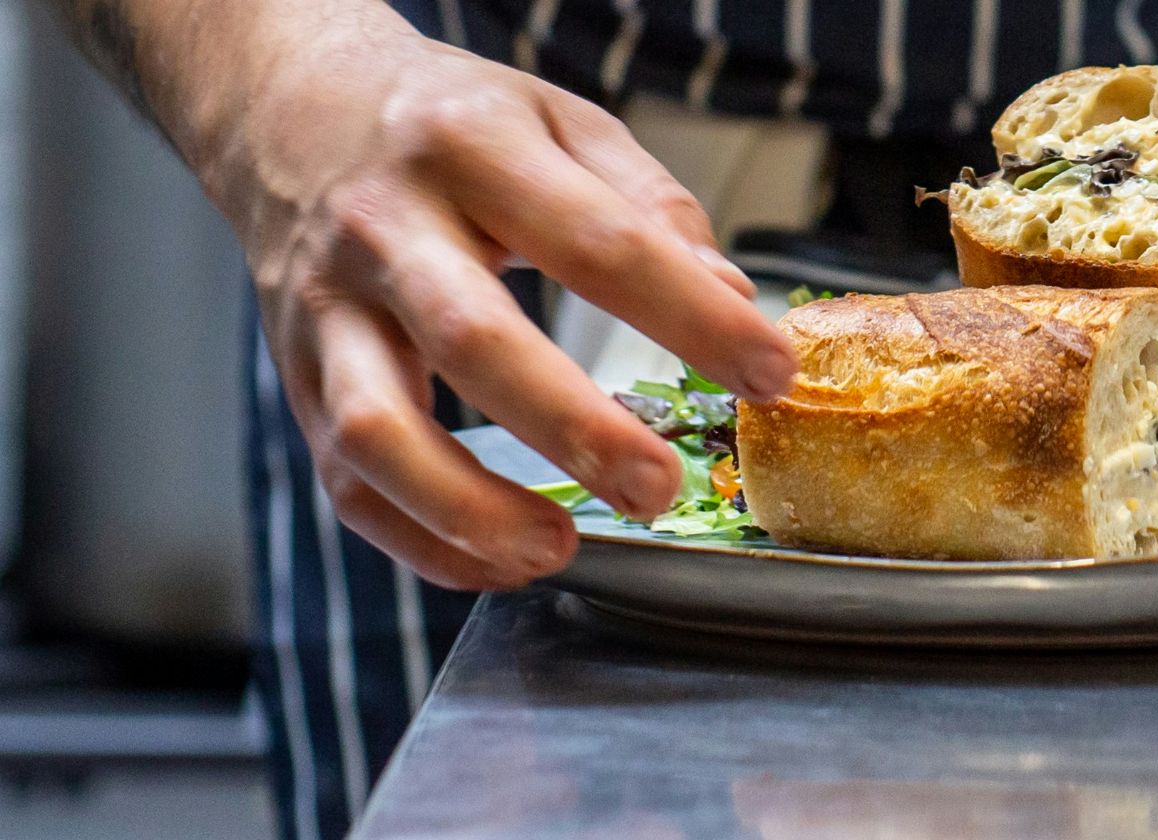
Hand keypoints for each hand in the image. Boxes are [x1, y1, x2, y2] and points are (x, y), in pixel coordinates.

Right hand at [189, 10, 791, 588]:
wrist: (286, 107)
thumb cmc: (447, 122)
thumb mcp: (562, 120)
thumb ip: (650, 205)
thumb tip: (731, 299)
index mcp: (472, 148)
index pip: (597, 242)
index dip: (691, 316)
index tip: (770, 374)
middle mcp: (385, 229)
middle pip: (473, 341)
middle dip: (573, 427)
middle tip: (659, 487)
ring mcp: (328, 309)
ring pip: (375, 429)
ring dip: (466, 508)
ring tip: (556, 548)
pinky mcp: (297, 376)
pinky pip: (345, 480)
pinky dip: (419, 540)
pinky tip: (500, 560)